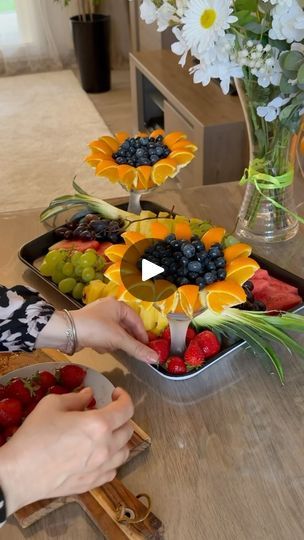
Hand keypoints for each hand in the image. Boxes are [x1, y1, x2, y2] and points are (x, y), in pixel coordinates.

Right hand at [0, 387, 133, 515]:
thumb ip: (76, 398)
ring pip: (125, 452)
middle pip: (128, 430)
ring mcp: (101, 468)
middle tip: (107, 412)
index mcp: (99, 424)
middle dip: (121, 417)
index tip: (115, 394)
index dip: (124, 398)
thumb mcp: (52, 404)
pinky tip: (99, 454)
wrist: (19, 473)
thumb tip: (89, 395)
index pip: (126, 409)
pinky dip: (111, 460)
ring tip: (106, 433)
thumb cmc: (35, 435)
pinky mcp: (93, 483)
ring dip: (119, 439)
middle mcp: (106, 447)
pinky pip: (113, 470)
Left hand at [72, 297, 157, 362]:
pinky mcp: (90, 325)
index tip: (147, 348)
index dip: (142, 335)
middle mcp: (109, 308)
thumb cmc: (94, 329)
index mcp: (118, 305)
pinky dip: (102, 342)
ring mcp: (99, 316)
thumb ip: (137, 349)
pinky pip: (104, 336)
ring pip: (115, 333)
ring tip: (106, 345)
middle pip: (126, 327)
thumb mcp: (118, 339)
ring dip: (112, 342)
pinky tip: (97, 345)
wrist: (66, 333)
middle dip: (124, 340)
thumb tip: (155, 358)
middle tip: (127, 349)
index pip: (137, 320)